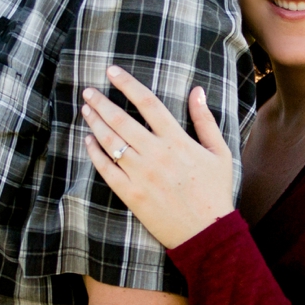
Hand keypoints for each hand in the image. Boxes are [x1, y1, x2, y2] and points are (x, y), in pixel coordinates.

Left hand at [82, 66, 235, 250]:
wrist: (207, 233)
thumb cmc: (215, 191)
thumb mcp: (219, 152)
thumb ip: (205, 120)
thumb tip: (196, 90)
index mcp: (177, 140)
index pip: (147, 103)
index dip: (127, 84)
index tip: (111, 72)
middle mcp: (156, 154)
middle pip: (121, 120)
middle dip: (101, 102)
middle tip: (88, 91)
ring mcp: (141, 175)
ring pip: (110, 142)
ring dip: (95, 123)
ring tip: (86, 110)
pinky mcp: (131, 195)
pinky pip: (106, 170)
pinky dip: (95, 153)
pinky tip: (88, 141)